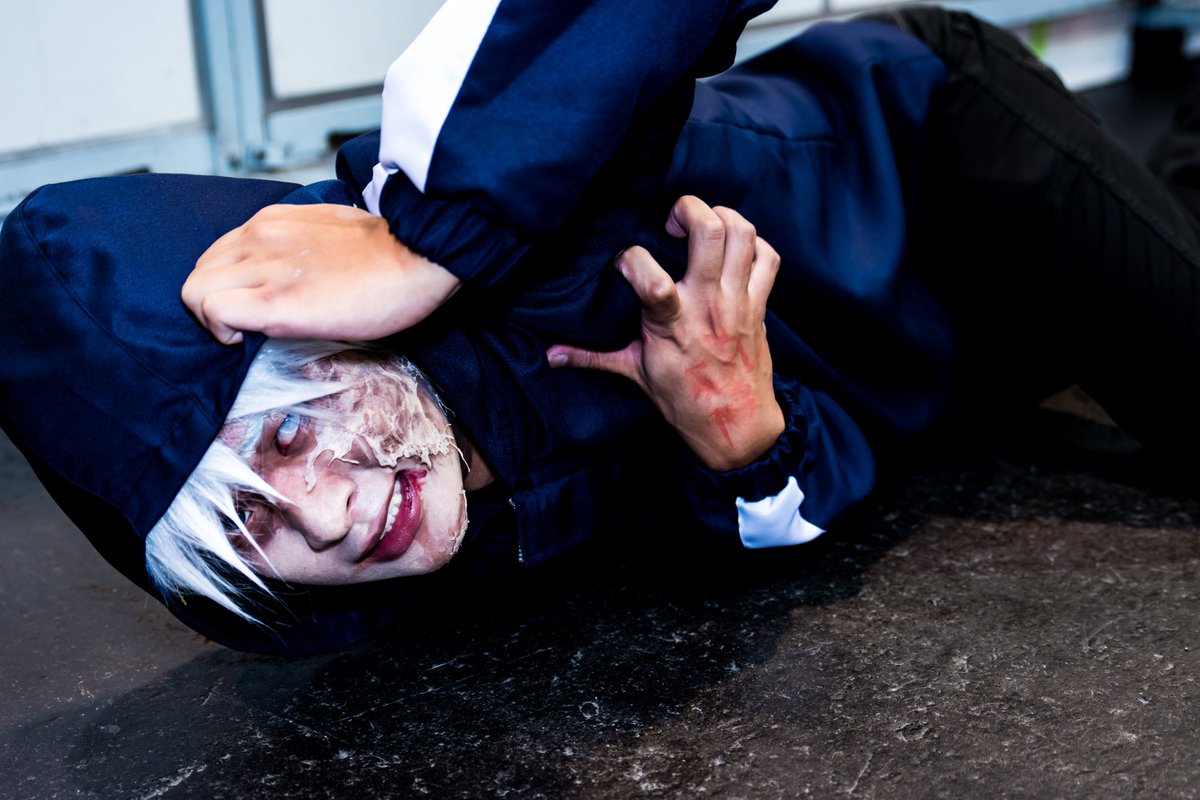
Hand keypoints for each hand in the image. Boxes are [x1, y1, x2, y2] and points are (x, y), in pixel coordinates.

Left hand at [182, 203, 460, 343]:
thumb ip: (300, 246)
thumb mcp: (333, 233)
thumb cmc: (393, 253)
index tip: (249, 303)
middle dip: (211, 301)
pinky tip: (244, 339)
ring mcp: (265, 268)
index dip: (226, 284)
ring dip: (211, 318)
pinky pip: (213, 310)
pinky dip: (219, 330)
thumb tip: (294, 271)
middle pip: (198, 272)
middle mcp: (261, 237)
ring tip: (243, 332)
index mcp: (275, 221)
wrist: (420, 254)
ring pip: (195, 291)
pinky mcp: (274, 302)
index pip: (218, 251)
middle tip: (242, 324)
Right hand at [547, 196, 783, 470]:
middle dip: (688, 210)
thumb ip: (591, 356)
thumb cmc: (684, 399)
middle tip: (673, 222)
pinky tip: (735, 249)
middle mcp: (707, 303)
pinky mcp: (760, 305)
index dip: (629, 258)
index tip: (623, 263)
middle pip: (709, 232)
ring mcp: (738, 301)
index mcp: (671, 322)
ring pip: (742, 234)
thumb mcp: (634, 374)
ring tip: (704, 225)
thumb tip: (550, 355)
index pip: (648, 274)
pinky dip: (755, 243)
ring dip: (722, 217)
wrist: (736, 425)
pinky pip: (769, 257)